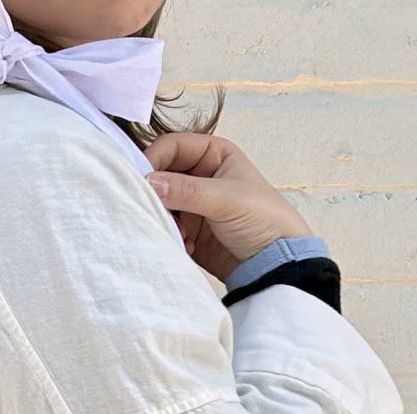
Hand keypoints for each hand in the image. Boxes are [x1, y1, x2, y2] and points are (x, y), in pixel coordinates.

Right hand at [144, 132, 311, 281]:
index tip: (141, 180)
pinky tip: (186, 246)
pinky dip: (171, 236)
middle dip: (157, 194)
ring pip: (162, 204)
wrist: (275, 264)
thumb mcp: (225, 199)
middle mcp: (200, 176)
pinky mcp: (190, 232)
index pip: (173, 147)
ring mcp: (193, 205)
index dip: (154, 159)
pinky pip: (167, 228)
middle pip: (162, 175)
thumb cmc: (263, 219)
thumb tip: (148, 182)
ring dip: (164, 219)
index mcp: (213, 154)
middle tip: (155, 210)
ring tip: (179, 234)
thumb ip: (186, 190)